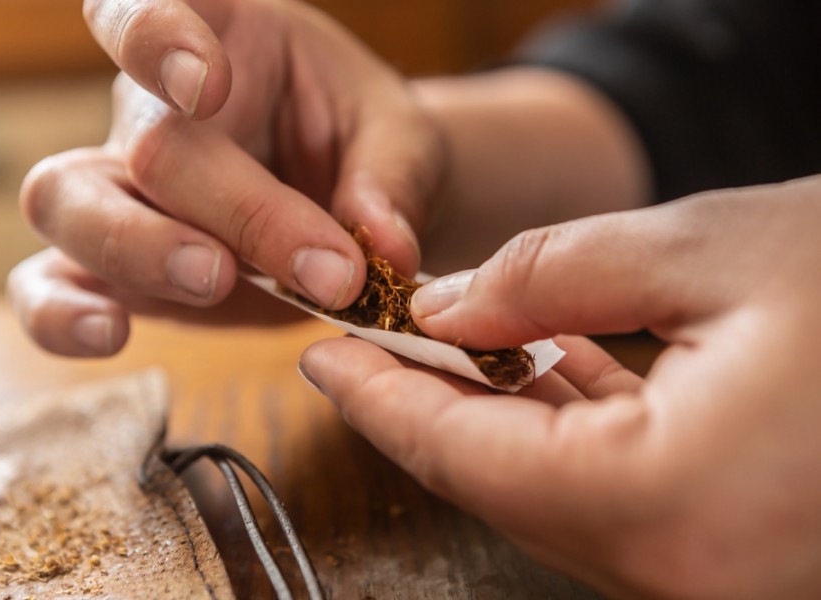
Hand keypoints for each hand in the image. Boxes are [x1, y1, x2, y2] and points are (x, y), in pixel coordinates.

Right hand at [9, 0, 444, 355]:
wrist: (348, 203)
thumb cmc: (364, 146)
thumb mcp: (398, 143)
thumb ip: (391, 184)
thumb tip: (384, 252)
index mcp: (219, 40)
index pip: (149, 7)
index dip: (157, 38)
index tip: (204, 86)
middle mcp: (152, 109)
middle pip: (148, 142)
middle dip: (230, 209)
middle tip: (311, 268)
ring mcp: (120, 187)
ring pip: (65, 200)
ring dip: (137, 250)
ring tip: (215, 285)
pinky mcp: (114, 265)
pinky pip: (49, 285)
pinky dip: (62, 314)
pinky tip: (110, 335)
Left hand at [299, 176, 820, 598]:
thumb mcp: (708, 249)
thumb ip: (551, 278)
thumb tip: (449, 310)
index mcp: (665, 503)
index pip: (462, 453)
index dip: (379, 399)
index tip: (324, 357)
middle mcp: (683, 569)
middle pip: (497, 482)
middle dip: (425, 405)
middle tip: (371, 344)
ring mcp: (712, 573)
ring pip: (551, 491)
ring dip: (490, 417)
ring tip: (437, 348)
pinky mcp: (734, 551)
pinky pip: (614, 492)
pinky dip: (562, 432)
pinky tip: (535, 374)